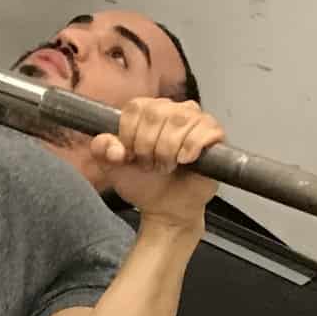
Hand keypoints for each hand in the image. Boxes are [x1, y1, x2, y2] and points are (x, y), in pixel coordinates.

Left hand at [91, 98, 224, 228]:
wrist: (166, 207)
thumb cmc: (144, 183)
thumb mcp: (113, 168)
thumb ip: (102, 150)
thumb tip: (112, 146)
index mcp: (146, 111)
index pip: (135, 107)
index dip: (130, 135)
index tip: (131, 156)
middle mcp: (171, 109)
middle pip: (156, 113)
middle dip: (148, 147)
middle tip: (150, 165)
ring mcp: (195, 118)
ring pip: (179, 120)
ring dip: (168, 151)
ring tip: (167, 166)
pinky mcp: (214, 133)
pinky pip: (203, 130)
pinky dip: (190, 149)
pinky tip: (185, 161)